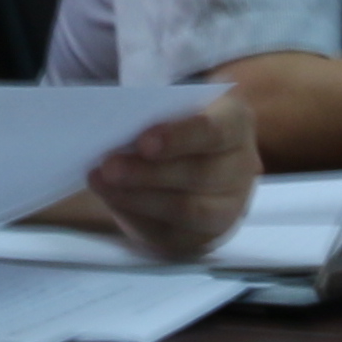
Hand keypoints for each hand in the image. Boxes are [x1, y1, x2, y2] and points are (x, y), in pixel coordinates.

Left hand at [69, 93, 255, 257]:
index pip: (215, 131)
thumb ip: (153, 112)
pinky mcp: (202, 236)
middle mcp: (240, 167)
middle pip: (200, 174)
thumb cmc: (176, 122)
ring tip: (101, 182)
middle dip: (149, 172)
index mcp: (235, 123)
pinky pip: (169, 234)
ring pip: (187, 210)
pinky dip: (135, 216)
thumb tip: (117, 126)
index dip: (179, 137)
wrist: (192, 157)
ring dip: (139, 197)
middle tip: (108, 166)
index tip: (143, 142)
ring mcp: (227, 207)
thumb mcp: (172, 105)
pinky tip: (111, 198)